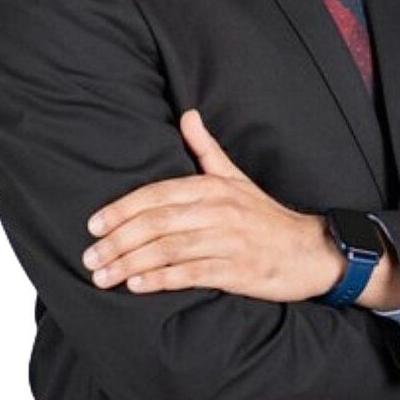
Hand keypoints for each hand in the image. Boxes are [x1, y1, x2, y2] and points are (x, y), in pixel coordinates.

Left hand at [81, 109, 341, 301]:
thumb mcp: (236, 177)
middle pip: (158, 223)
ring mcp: (229, 241)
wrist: (309, 250)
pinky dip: (162, 279)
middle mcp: (219, 211)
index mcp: (213, 187)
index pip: (158, 194)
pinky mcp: (238, 271)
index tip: (94, 225)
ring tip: (103, 276)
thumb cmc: (265, 216)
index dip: (123, 209)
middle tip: (90, 257)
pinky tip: (138, 285)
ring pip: (169, 249)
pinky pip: (193, 274)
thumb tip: (187, 114)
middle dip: (118, 240)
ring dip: (131, 263)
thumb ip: (206, 149)